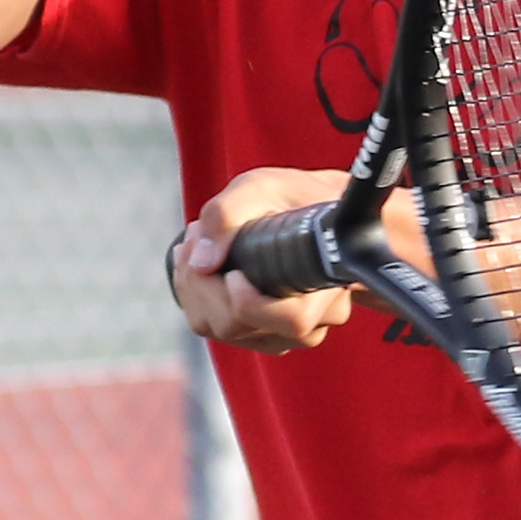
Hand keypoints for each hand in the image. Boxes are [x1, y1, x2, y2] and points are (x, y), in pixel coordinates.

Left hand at [171, 168, 354, 354]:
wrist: (309, 206)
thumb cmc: (293, 196)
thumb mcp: (261, 186)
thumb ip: (228, 215)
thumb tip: (202, 263)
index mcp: (326, 284)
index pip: (291, 320)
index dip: (250, 302)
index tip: (231, 270)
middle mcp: (314, 319)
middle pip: (240, 327)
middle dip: (203, 282)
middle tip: (198, 231)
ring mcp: (285, 333)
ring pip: (221, 329)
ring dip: (194, 286)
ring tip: (197, 238)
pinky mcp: (260, 333)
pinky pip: (214, 326)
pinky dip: (195, 295)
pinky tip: (198, 262)